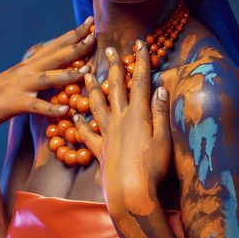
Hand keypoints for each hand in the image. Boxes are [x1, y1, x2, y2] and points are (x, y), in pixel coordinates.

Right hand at [0, 18, 95, 135]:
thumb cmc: (1, 97)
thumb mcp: (23, 80)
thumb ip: (41, 72)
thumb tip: (61, 68)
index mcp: (31, 64)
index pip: (56, 45)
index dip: (74, 33)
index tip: (91, 21)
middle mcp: (28, 70)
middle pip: (56, 55)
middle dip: (76, 44)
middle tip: (95, 34)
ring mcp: (22, 86)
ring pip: (49, 77)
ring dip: (69, 73)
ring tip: (87, 70)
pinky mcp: (16, 103)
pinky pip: (36, 106)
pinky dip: (51, 108)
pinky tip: (66, 110)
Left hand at [74, 39, 171, 216]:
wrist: (130, 194)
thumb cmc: (152, 169)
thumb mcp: (163, 139)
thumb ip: (160, 113)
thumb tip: (160, 88)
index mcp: (138, 115)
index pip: (141, 82)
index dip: (141, 61)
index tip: (139, 43)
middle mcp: (120, 120)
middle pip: (116, 88)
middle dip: (113, 66)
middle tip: (107, 49)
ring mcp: (107, 134)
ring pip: (97, 105)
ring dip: (92, 88)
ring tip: (85, 73)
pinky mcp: (99, 150)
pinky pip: (87, 133)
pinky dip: (81, 122)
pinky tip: (75, 114)